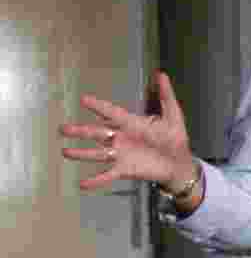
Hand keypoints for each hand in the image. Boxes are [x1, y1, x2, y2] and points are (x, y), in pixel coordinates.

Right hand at [59, 70, 193, 191]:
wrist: (180, 162)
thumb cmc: (175, 137)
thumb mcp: (173, 114)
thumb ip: (165, 95)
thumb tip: (161, 74)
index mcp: (131, 123)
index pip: (111, 113)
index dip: (98, 106)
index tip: (84, 99)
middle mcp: (122, 138)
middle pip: (97, 133)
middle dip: (80, 131)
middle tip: (63, 128)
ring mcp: (121, 154)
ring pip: (97, 153)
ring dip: (81, 153)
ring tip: (65, 152)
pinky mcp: (125, 169)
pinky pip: (107, 175)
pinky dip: (95, 180)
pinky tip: (82, 183)